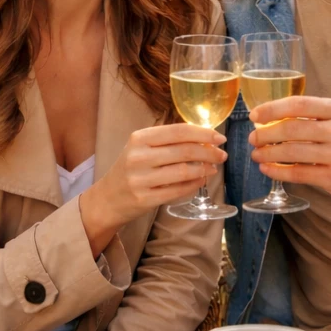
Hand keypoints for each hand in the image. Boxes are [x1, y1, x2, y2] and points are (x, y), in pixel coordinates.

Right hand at [79, 123, 226, 253]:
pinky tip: (201, 181)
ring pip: (183, 171)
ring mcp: (140, 179)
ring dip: (204, 169)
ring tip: (213, 168)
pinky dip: (194, 184)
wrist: (107, 198)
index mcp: (139, 138)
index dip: (203, 133)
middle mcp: (138, 156)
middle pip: (183, 151)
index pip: (178, 131)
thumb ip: (168, 141)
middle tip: (222, 155)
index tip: (219, 138)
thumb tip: (205, 139)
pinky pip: (177, 190)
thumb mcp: (141, 148)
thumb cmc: (130, 169)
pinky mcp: (145, 199)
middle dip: (208, 152)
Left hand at [249, 96, 330, 207]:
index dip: (272, 108)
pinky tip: (268, 169)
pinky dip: (277, 171)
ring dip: (268, 153)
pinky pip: (298, 174)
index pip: (300, 105)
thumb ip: (318, 117)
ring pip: (291, 152)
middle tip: (254, 138)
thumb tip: (277, 117)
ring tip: (257, 154)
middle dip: (266, 134)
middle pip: (291, 129)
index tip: (255, 115)